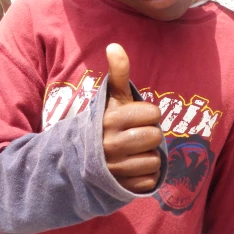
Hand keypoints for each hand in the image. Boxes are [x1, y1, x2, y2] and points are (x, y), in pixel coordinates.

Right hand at [102, 44, 162, 192]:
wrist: (78, 161)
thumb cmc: (104, 124)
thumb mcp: (110, 99)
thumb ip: (118, 73)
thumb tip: (114, 45)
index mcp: (111, 119)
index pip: (153, 113)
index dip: (148, 115)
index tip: (134, 118)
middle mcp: (111, 144)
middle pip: (156, 137)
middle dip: (150, 135)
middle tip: (135, 136)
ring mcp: (115, 169)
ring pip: (155, 160)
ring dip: (149, 157)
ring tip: (133, 153)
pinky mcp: (121, 188)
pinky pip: (150, 180)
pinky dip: (145, 176)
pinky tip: (132, 169)